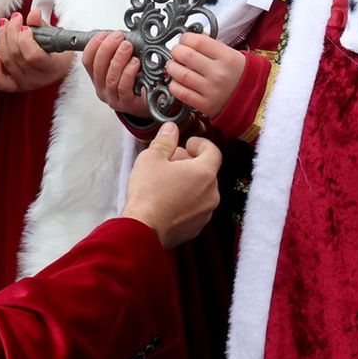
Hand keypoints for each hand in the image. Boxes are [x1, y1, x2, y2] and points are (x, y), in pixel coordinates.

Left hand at [0, 9, 74, 92]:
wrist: (56, 68)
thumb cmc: (56, 53)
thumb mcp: (52, 36)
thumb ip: (41, 24)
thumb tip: (34, 14)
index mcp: (52, 66)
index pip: (34, 56)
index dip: (25, 40)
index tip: (26, 27)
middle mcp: (37, 78)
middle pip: (15, 55)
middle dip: (11, 32)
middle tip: (14, 20)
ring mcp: (23, 83)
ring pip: (5, 62)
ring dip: (0, 41)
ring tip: (3, 27)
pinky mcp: (12, 85)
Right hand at [82, 31, 147, 116]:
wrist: (152, 103)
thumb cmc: (137, 81)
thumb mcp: (124, 65)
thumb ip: (118, 52)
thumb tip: (119, 34)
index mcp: (98, 77)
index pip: (87, 61)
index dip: (93, 46)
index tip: (103, 34)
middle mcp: (101, 88)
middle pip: (98, 67)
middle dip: (107, 48)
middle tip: (118, 37)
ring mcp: (112, 98)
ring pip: (110, 77)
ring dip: (118, 58)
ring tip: (127, 46)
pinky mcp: (125, 104)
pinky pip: (123, 87)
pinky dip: (128, 72)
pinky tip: (135, 63)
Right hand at [121, 123, 221, 248]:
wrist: (143, 229)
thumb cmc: (148, 192)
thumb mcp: (151, 158)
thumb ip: (165, 141)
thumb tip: (171, 128)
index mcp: (204, 173)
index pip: (213, 151)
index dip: (200, 144)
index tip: (187, 143)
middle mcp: (212, 193)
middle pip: (206, 171)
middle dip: (190, 163)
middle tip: (169, 161)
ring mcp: (206, 213)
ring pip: (201, 190)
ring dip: (188, 182)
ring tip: (165, 182)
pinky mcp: (197, 228)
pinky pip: (195, 207)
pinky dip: (185, 200)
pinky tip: (166, 201)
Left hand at [164, 33, 245, 117]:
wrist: (256, 101)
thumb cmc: (239, 74)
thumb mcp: (232, 54)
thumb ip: (211, 45)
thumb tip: (189, 37)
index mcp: (227, 57)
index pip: (198, 41)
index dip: (186, 38)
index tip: (184, 40)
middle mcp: (219, 73)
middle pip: (185, 56)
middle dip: (176, 51)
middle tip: (177, 52)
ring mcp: (211, 91)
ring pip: (180, 74)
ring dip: (171, 67)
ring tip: (174, 65)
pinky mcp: (205, 105)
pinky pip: (181, 93)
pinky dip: (174, 85)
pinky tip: (177, 81)